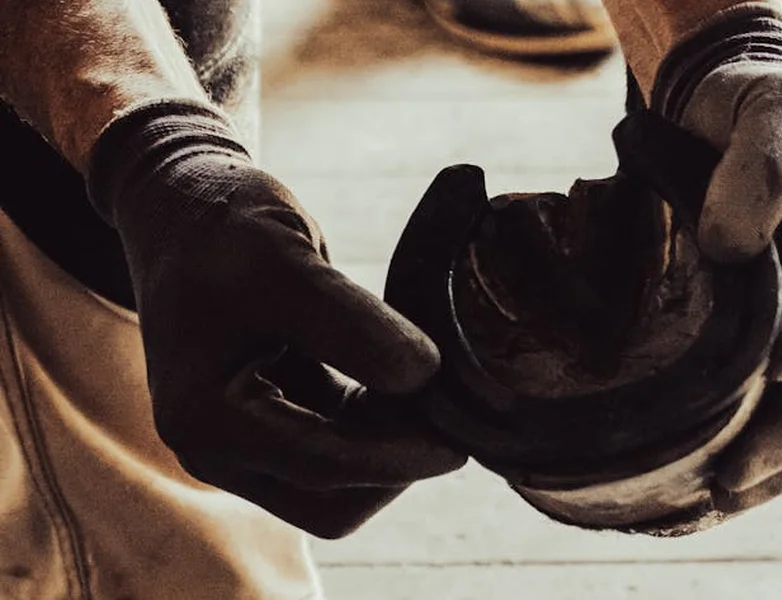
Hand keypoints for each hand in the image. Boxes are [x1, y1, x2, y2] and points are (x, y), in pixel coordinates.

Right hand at [86, 100, 466, 537]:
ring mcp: (243, 442)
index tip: (460, 438)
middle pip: (331, 503)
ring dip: (390, 448)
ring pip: (339, 484)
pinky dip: (379, 428)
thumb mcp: (287, 265)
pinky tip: (408, 379)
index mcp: (206, 420)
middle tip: (447, 410)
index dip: (399, 458)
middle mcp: (217, 448)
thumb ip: (351, 324)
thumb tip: (425, 376)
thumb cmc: (225, 228)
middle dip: (394, 465)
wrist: (187, 208)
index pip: (322, 469)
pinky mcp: (274, 423)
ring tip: (432, 388)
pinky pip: (339, 449)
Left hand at [642, 3, 781, 514]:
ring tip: (705, 501)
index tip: (773, 358)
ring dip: (762, 466)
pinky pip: (770, 416)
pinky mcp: (777, 354)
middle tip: (729, 474)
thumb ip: (763, 165)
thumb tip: (729, 249)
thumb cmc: (765, 107)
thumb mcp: (777, 107)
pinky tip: (694, 490)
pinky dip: (742, 456)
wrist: (731, 120)